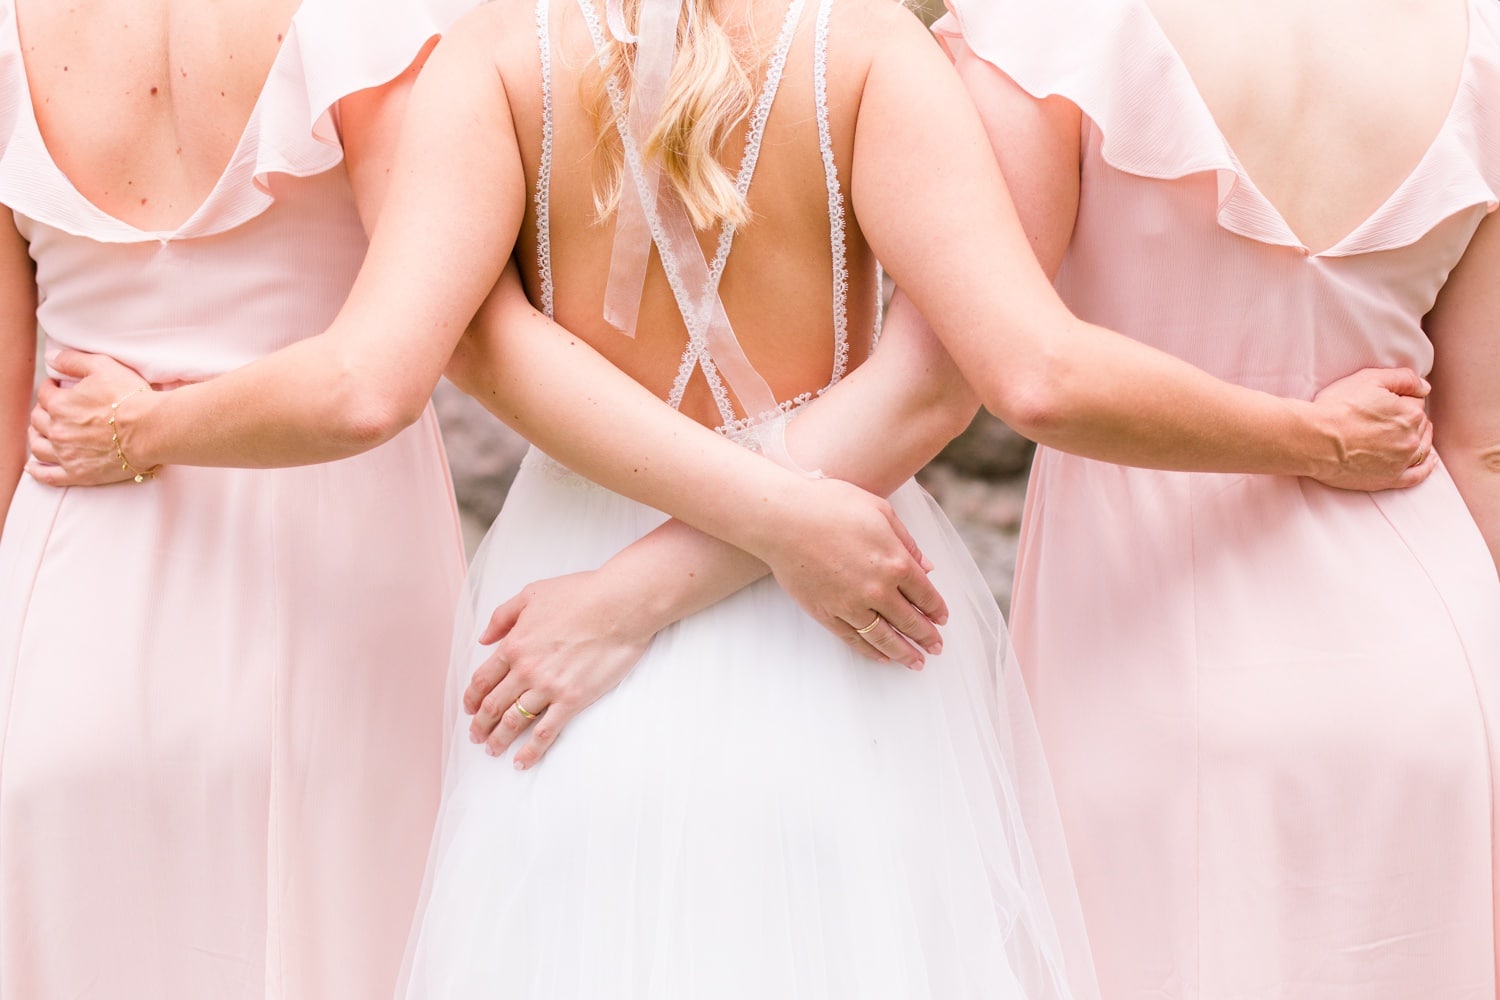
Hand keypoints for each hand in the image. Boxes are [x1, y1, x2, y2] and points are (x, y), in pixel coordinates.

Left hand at [27, 350, 154, 486]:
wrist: (151, 429)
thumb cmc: (131, 397)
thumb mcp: (103, 367)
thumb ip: (73, 360)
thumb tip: (51, 358)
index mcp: (60, 405)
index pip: (44, 394)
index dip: (50, 388)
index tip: (56, 387)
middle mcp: (57, 430)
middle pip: (38, 420)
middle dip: (43, 412)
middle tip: (53, 410)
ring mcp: (66, 454)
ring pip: (38, 446)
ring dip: (37, 437)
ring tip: (42, 433)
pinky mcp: (78, 473)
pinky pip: (48, 476)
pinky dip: (38, 471)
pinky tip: (34, 467)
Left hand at [464, 571, 655, 768]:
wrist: (620, 605)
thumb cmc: (582, 595)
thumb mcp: (532, 594)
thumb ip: (502, 616)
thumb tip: (484, 638)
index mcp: (514, 644)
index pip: (482, 680)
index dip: (471, 699)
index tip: (469, 709)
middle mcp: (526, 669)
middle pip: (493, 705)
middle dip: (480, 725)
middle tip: (477, 736)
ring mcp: (548, 687)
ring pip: (514, 722)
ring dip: (499, 739)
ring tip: (493, 750)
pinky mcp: (572, 699)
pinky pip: (545, 732)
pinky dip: (530, 750)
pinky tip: (522, 761)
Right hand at [754, 476, 948, 669]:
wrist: (784, 518)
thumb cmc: (831, 505)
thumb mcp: (880, 511)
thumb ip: (906, 542)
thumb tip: (925, 567)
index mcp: (896, 562)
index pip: (925, 595)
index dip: (937, 610)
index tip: (942, 620)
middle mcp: (878, 589)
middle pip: (910, 621)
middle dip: (926, 637)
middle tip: (936, 648)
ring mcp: (851, 605)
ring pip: (885, 637)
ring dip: (904, 653)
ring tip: (916, 663)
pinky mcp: (827, 613)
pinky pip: (854, 639)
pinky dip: (871, 651)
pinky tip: (882, 657)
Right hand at [1307, 367, 1434, 491]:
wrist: (1314, 439)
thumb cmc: (1337, 407)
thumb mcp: (1369, 378)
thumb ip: (1403, 378)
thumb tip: (1424, 387)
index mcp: (1410, 413)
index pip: (1416, 401)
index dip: (1400, 398)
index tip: (1383, 401)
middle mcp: (1411, 438)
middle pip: (1420, 424)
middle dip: (1408, 419)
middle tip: (1384, 417)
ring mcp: (1402, 461)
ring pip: (1422, 447)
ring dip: (1418, 438)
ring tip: (1405, 434)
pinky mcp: (1389, 478)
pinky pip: (1417, 475)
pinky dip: (1426, 468)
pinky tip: (1428, 461)